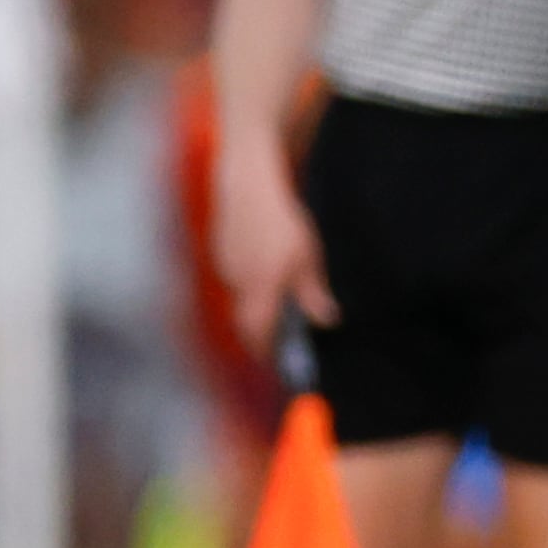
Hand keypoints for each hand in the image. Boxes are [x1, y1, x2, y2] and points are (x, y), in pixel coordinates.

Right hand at [214, 152, 334, 347]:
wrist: (249, 186)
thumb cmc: (284, 222)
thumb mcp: (308, 258)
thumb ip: (313, 294)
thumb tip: (327, 321)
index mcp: (261, 288)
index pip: (258, 333)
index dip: (265, 352)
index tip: (275, 362)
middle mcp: (238, 283)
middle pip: (245, 321)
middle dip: (259, 334)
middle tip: (277, 340)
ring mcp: (226, 267)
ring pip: (240, 298)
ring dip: (255, 305)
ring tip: (276, 301)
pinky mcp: (220, 252)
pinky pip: (234, 278)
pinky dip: (248, 284)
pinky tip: (263, 270)